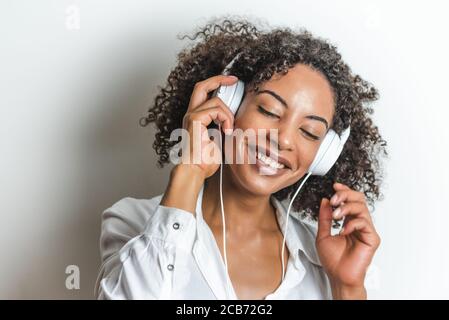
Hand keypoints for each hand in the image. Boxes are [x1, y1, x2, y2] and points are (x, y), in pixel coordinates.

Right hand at [180, 74, 237, 178]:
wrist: (196, 170)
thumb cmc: (206, 160)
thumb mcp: (219, 139)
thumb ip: (224, 125)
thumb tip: (236, 119)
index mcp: (196, 117)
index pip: (203, 93)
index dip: (216, 83)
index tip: (231, 82)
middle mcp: (191, 114)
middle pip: (201, 86)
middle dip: (219, 79)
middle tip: (234, 80)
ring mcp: (191, 116)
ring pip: (216, 101)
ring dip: (228, 114)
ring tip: (229, 129)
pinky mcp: (195, 120)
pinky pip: (216, 110)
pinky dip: (225, 119)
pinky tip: (226, 131)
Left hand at [315, 182, 380, 298]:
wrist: (338, 276)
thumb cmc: (332, 260)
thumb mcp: (323, 234)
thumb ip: (324, 218)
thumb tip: (325, 201)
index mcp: (348, 221)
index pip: (350, 200)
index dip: (344, 191)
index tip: (334, 186)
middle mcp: (359, 224)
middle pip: (359, 199)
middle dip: (345, 195)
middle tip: (334, 200)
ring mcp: (366, 230)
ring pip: (362, 208)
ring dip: (346, 207)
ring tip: (336, 215)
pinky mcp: (372, 238)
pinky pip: (364, 223)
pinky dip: (352, 223)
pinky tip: (343, 230)